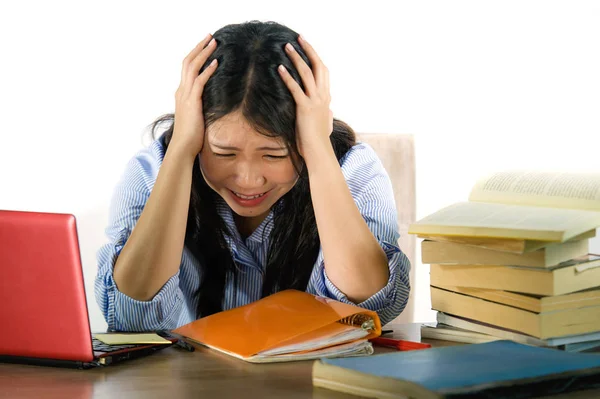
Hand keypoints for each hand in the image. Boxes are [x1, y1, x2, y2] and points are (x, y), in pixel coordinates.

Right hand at [170, 34, 217, 158]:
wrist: (183, 147)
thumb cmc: (191, 136)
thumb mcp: (196, 115)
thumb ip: (201, 105)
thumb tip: (212, 102)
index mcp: (182, 93)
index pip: (187, 68)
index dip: (196, 55)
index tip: (206, 46)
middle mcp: (181, 91)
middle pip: (188, 62)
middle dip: (199, 48)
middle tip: (210, 36)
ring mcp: (185, 95)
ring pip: (193, 67)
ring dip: (204, 53)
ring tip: (214, 43)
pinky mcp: (192, 102)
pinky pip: (200, 81)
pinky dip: (207, 70)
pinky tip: (216, 62)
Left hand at [278, 36, 333, 159]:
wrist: (319, 152)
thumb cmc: (319, 141)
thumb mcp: (326, 125)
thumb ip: (327, 115)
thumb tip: (329, 112)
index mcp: (327, 99)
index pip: (323, 72)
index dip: (316, 58)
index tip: (308, 48)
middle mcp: (323, 96)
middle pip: (317, 66)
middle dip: (308, 50)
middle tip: (299, 38)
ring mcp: (315, 101)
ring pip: (306, 73)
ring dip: (296, 58)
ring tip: (287, 46)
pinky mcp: (305, 108)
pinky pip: (295, 88)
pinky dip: (287, 77)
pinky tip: (279, 68)